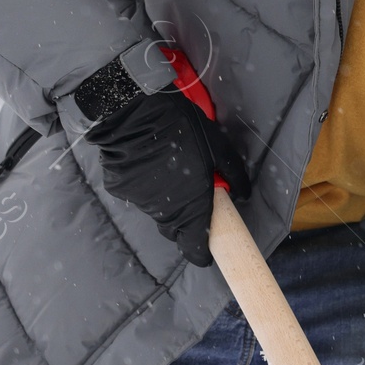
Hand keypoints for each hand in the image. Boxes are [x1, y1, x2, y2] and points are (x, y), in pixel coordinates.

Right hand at [88, 86, 248, 267]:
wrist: (132, 112)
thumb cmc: (182, 130)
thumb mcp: (218, 148)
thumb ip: (234, 175)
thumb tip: (243, 193)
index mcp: (191, 207)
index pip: (194, 250)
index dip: (201, 253)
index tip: (206, 248)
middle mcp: (163, 212)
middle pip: (175, 230)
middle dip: (186, 220)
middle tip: (193, 193)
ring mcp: (140, 202)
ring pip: (157, 211)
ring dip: (165, 200)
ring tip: (171, 170)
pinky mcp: (121, 189)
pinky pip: (138, 195)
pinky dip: (145, 186)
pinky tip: (149, 162)